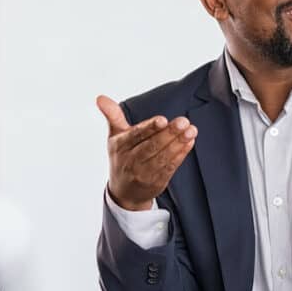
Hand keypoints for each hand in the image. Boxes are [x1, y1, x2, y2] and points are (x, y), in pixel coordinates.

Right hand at [98, 95, 197, 210]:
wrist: (124, 192)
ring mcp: (145, 172)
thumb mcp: (115, 136)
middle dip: (169, 133)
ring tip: (191, 130)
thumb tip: (100, 97)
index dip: (150, 127)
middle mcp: (131, 160)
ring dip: (179, 143)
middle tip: (183, 122)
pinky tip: (189, 142)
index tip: (162, 120)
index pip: (137, 135)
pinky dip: (181, 154)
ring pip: (163, 156)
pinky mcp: (158, 181)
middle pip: (152, 146)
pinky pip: (170, 166)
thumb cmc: (122, 157)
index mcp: (120, 146)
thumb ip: (113, 115)